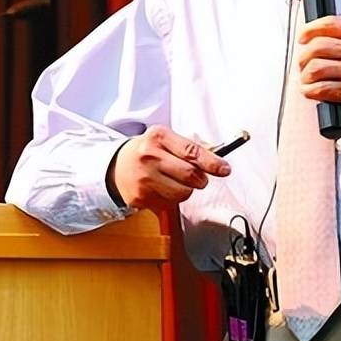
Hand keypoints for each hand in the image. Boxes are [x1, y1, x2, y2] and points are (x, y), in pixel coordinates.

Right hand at [107, 125, 230, 210]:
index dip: (212, 162)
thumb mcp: (165, 139)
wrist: (116, 166)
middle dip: (201, 179)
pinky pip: (169, 204)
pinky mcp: (140, 197)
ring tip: (175, 181)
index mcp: (158, 136)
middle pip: (190, 175)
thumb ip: (191, 146)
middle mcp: (149, 156)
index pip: (192, 151)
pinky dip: (171, 198)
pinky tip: (161, 188)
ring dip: (187, 190)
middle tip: (199, 177)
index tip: (225, 169)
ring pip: (182, 193)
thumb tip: (218, 157)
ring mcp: (144, 178)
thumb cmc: (147, 151)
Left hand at [297, 16, 340, 126]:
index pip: (331, 23)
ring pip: (315, 67)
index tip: (302, 36)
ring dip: (305, 75)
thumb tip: (328, 42)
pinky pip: (321, 89)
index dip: (310, 28)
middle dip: (303, 56)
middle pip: (317, 46)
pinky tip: (311, 92)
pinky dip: (310, 91)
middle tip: (302, 62)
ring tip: (306, 79)